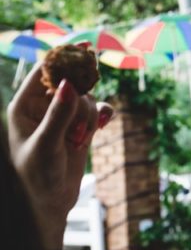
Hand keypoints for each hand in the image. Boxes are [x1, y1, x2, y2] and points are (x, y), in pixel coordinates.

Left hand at [6, 62, 113, 249]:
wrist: (51, 200)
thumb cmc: (38, 175)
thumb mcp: (46, 144)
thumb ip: (59, 114)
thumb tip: (69, 84)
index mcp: (25, 105)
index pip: (44, 72)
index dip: (64, 59)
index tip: (85, 49)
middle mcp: (44, 106)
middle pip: (72, 82)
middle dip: (81, 99)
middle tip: (80, 122)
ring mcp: (64, 115)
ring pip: (87, 98)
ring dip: (89, 116)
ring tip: (80, 140)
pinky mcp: (81, 126)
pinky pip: (98, 109)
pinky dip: (103, 115)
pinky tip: (105, 123)